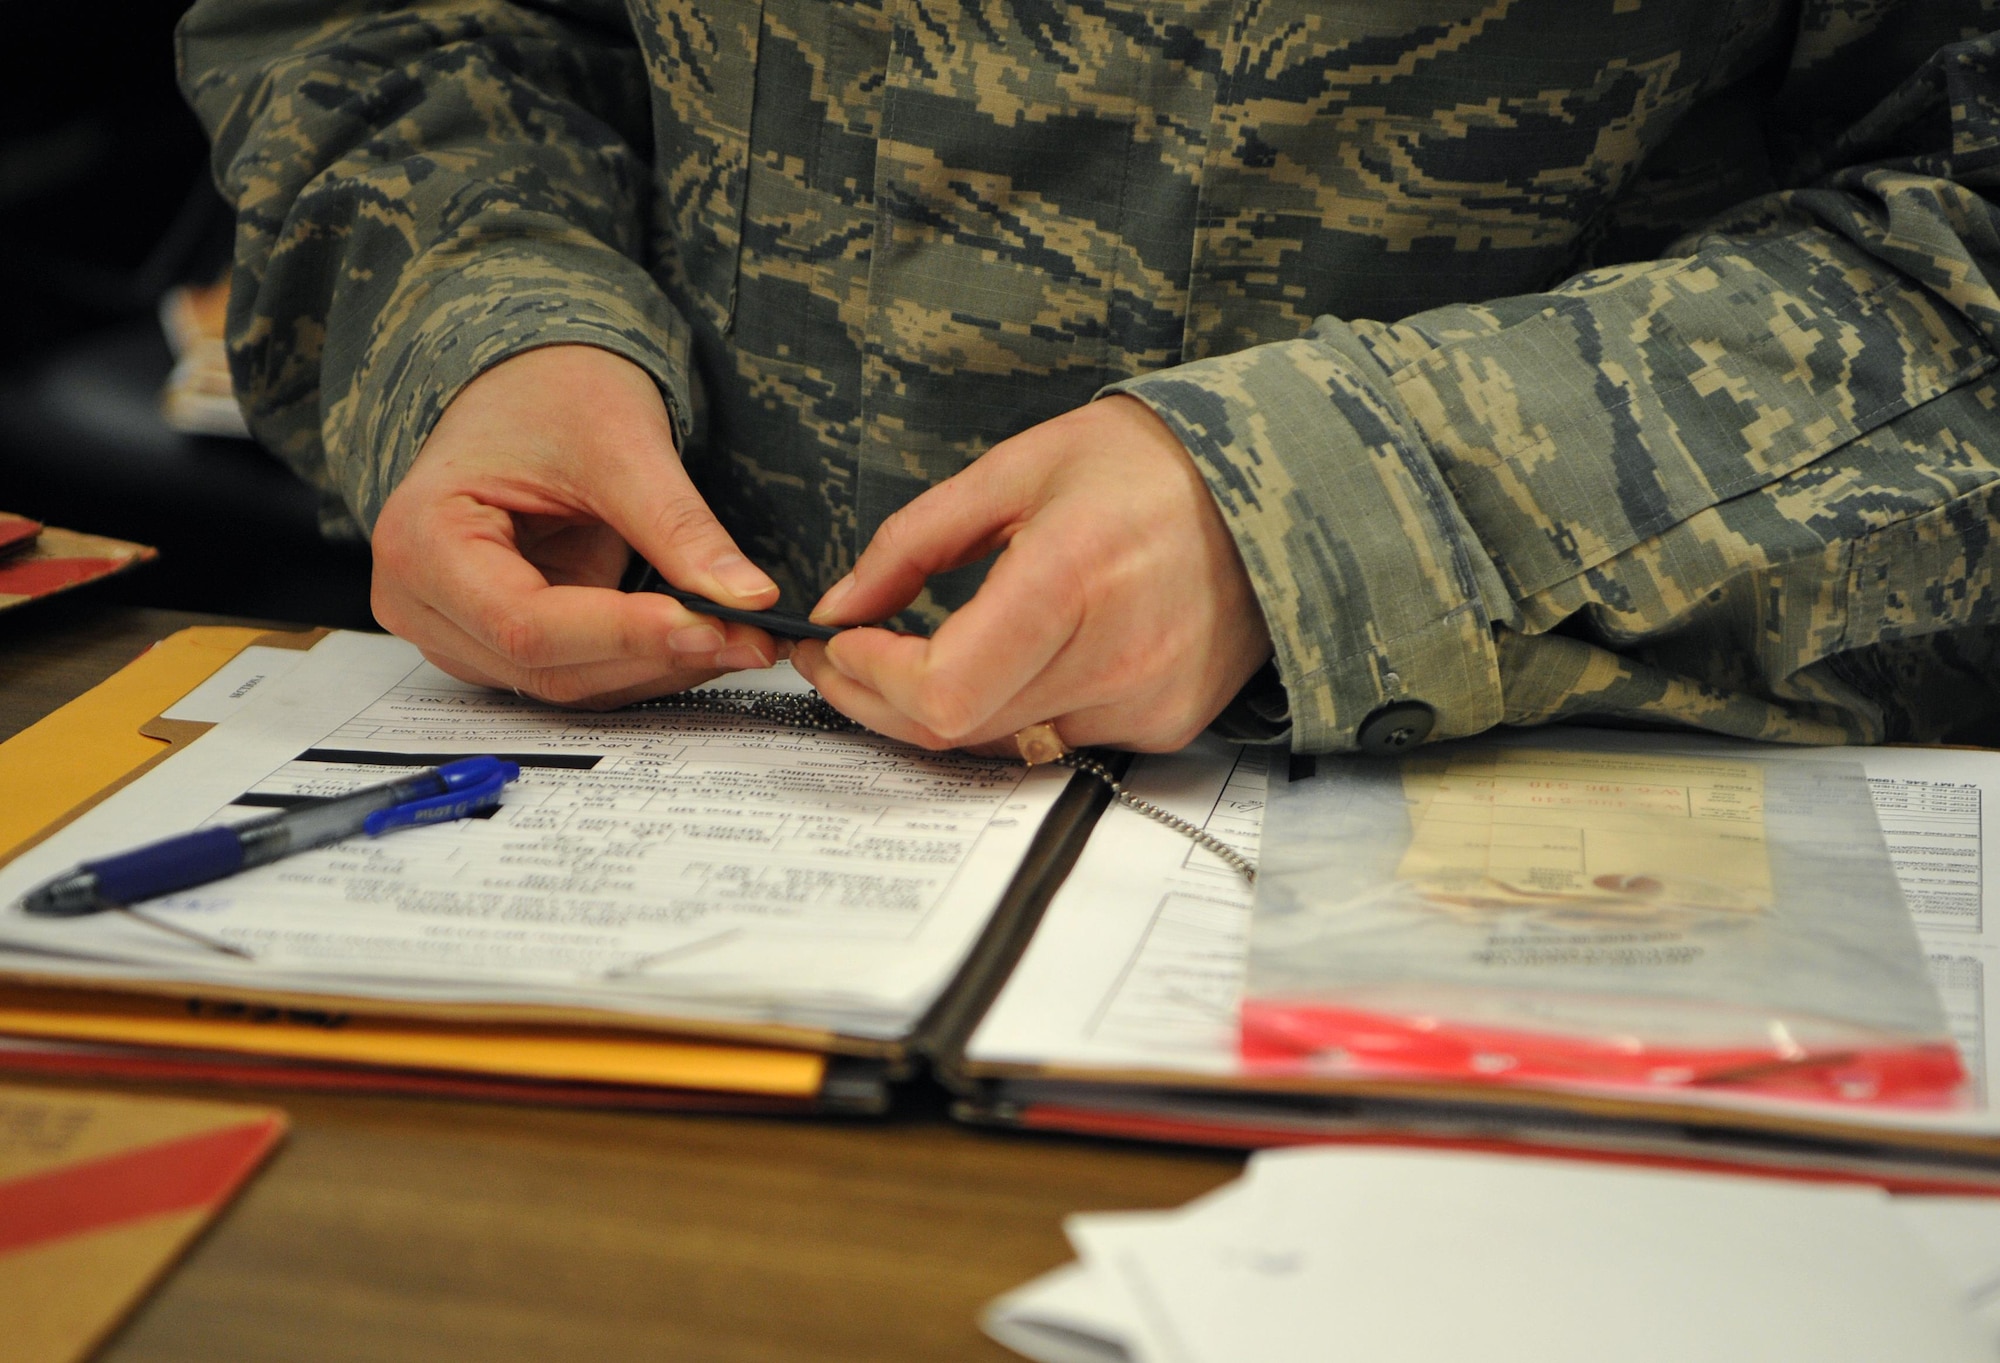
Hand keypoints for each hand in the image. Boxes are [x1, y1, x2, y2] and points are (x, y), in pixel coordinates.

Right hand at [371, 345, 784, 706]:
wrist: (528, 384)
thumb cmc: (547, 394)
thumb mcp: (619, 443)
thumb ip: (677, 527)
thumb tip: (745, 597)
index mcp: (421, 540)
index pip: (526, 623)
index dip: (623, 635)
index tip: (709, 625)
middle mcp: (424, 601)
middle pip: (547, 665)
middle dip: (656, 656)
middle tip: (751, 638)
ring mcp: (461, 630)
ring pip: (568, 683)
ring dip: (658, 668)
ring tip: (742, 636)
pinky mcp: (503, 642)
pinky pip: (580, 672)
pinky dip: (645, 661)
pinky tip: (703, 637)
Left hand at [791, 395, 1272, 751]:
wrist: (1275, 492)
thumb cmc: (1147, 466)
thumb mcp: (1016, 469)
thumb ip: (914, 541)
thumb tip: (842, 605)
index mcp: (1071, 580)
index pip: (944, 688)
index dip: (871, 679)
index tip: (839, 644)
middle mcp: (1114, 659)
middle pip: (959, 730)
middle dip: (880, 700)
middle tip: (844, 660)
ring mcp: (1145, 704)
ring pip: (1002, 743)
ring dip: (942, 711)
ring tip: (911, 657)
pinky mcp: (1163, 726)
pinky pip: (1057, 739)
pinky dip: (1012, 710)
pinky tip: (1005, 661)